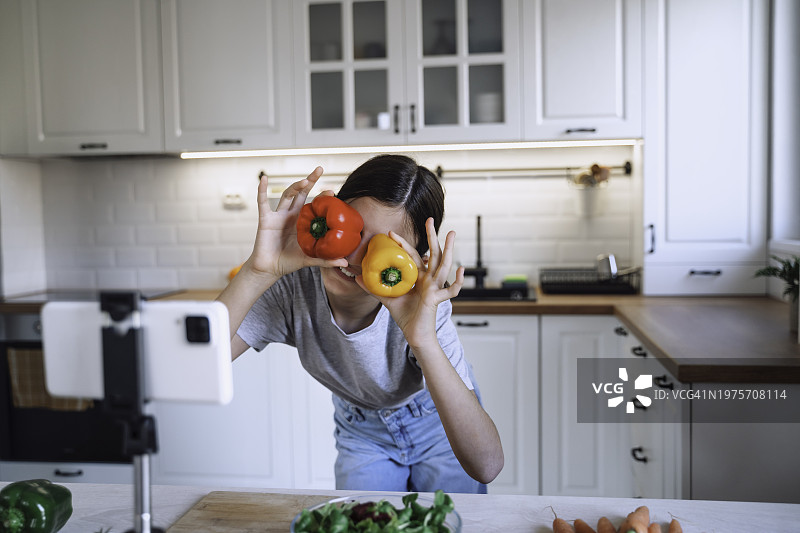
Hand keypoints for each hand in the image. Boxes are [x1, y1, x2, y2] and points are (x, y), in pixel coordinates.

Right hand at [243, 168, 346, 280]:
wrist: (270, 269)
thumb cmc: (289, 262)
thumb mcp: (310, 259)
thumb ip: (326, 260)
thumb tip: (346, 263)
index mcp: (302, 222)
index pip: (313, 204)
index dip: (322, 197)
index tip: (332, 191)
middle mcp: (291, 215)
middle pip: (301, 193)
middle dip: (310, 181)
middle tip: (320, 169)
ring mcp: (278, 215)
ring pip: (287, 195)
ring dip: (295, 186)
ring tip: (305, 181)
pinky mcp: (265, 219)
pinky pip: (262, 202)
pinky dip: (262, 190)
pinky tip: (264, 178)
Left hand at [357, 218, 463, 349]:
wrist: (414, 334)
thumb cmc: (405, 316)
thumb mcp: (388, 298)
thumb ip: (375, 287)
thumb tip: (358, 276)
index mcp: (419, 277)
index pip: (412, 256)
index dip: (403, 244)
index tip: (392, 233)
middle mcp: (429, 279)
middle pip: (433, 253)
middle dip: (432, 236)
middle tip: (429, 219)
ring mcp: (435, 287)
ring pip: (444, 265)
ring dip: (449, 249)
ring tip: (452, 233)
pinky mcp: (437, 299)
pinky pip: (451, 290)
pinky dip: (457, 281)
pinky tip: (460, 270)